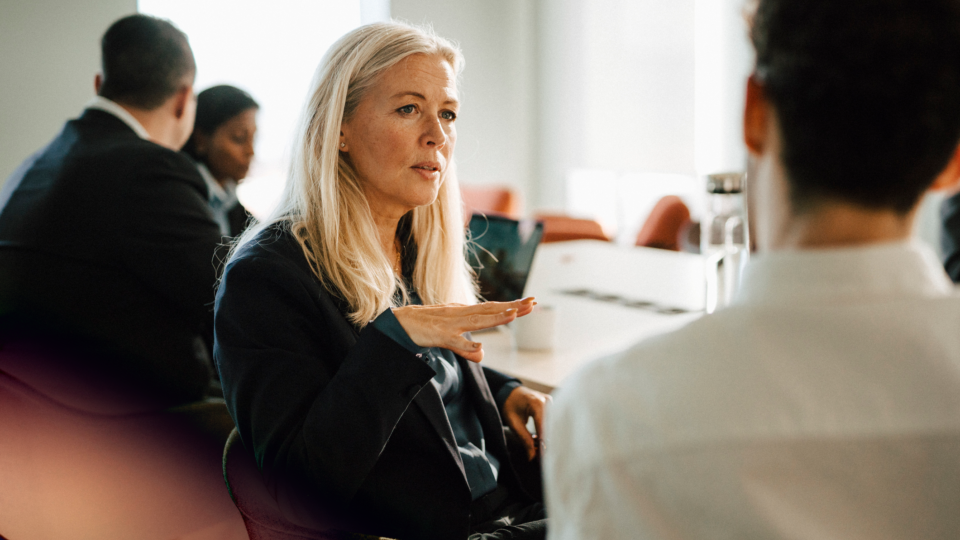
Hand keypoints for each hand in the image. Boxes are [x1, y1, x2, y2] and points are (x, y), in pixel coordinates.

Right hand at [392, 297, 535, 361]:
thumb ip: (465, 346)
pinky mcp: (438, 335)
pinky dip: (467, 345)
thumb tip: (481, 354)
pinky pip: (454, 341)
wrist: (397, 323)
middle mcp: (459, 314)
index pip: (491, 308)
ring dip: (495, 318)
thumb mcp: (448, 337)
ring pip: (476, 321)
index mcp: (463, 313)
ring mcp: (450, 324)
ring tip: (514, 315)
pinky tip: (479, 349)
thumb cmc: (423, 327)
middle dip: (512, 307)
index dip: (510, 306)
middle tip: (533, 303)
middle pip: (490, 310)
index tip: (530, 302)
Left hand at [502, 385, 550, 460]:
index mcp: (537, 403)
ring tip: (543, 450)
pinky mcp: (552, 406)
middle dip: (548, 443)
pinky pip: (553, 422)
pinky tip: (544, 441)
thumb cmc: (510, 405)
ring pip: (554, 425)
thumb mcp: (514, 423)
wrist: (511, 392)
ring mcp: (551, 403)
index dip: (544, 443)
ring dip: (550, 438)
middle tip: (543, 457)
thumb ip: (524, 439)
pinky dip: (549, 432)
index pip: (544, 427)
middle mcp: (547, 401)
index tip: (542, 457)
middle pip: (552, 427)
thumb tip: (532, 456)